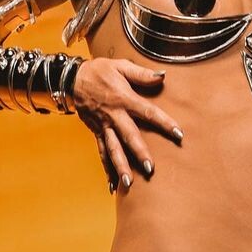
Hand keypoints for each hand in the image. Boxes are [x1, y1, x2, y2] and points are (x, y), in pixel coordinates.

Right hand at [70, 57, 182, 191]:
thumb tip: (162, 76)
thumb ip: (142, 74)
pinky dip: (107, 169)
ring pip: (113, 149)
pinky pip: (102, 152)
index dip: (164, 122)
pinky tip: (113, 185)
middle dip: (139, 152)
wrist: (73, 79)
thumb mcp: (121, 66)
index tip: (178, 134)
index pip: (148, 112)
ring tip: (129, 183)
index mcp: (124, 99)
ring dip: (120, 166)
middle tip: (150, 168)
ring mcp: (104, 126)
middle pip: (129, 136)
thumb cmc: (100, 71)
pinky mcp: (96, 132)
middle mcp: (114, 115)